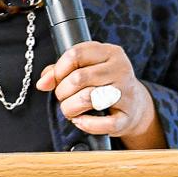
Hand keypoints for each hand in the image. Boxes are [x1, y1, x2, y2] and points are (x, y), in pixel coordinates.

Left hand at [35, 41, 166, 148]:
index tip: (55, 80)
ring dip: (70, 108)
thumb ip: (60, 70)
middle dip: (62, 91)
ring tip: (70, 109)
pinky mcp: (126, 116)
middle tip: (62, 97)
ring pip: (88, 98)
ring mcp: (125, 93)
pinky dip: (86, 124)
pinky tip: (81, 121)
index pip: (76, 53)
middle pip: (79, 78)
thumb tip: (43, 82)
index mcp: (110, 52)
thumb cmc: (104, 84)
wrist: (135, 104)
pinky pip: (103, 123)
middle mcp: (120, 69)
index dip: (59, 69)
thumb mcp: (87, 68)